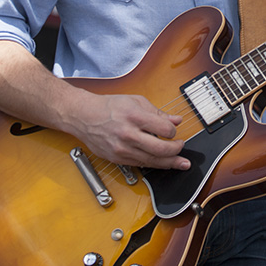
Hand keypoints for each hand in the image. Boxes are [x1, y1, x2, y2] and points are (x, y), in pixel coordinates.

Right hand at [72, 92, 189, 169]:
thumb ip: (157, 112)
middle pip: (160, 149)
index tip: (174, 131)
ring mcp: (122, 149)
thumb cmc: (110, 106)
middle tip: (181, 147)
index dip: (173, 132)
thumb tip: (176, 120)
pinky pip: (140, 164)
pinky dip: (153, 164)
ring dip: (169, 163)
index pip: (164, 130)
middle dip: (176, 151)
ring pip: (151, 161)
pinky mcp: (117, 159)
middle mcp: (128, 134)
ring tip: (180, 163)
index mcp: (135, 116)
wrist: (84, 116)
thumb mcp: (136, 101)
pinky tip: (162, 163)